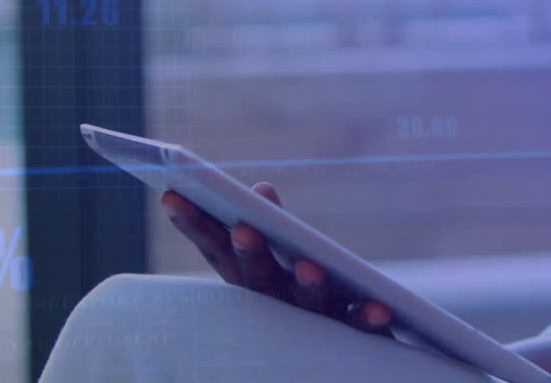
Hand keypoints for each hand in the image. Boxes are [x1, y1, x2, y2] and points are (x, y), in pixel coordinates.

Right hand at [160, 184, 392, 334]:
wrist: (345, 362)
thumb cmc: (304, 305)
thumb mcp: (284, 266)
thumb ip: (275, 228)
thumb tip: (262, 189)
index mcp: (253, 284)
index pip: (219, 252)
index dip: (196, 226)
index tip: (171, 194)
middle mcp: (276, 306)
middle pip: (259, 279)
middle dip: (250, 254)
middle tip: (242, 228)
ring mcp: (313, 324)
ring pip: (308, 305)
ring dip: (307, 285)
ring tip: (307, 266)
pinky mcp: (353, 339)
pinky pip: (360, 330)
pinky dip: (367, 319)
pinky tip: (379, 310)